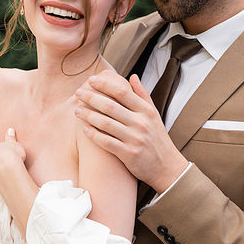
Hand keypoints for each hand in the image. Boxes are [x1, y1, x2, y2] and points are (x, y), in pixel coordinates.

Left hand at [75, 71, 188, 192]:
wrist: (167, 167)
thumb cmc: (157, 139)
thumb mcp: (154, 115)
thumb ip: (143, 95)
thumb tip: (132, 76)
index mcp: (146, 111)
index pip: (122, 92)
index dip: (104, 85)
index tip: (91, 80)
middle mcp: (141, 123)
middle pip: (111, 106)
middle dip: (91, 98)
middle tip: (78, 93)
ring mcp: (135, 139)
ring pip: (106, 124)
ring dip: (88, 115)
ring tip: (77, 110)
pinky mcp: (129, 154)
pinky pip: (107, 142)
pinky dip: (94, 135)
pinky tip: (84, 130)